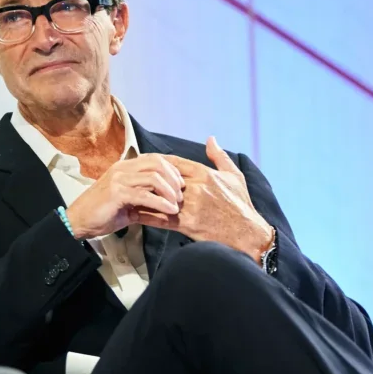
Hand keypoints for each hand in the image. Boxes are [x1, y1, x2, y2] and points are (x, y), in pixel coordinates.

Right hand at [65, 153, 184, 238]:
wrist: (79, 221)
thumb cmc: (103, 212)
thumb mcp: (129, 204)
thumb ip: (148, 201)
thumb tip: (171, 208)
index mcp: (125, 167)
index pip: (155, 158)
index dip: (172, 169)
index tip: (181, 185)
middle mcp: (122, 168)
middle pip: (158, 163)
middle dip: (174, 179)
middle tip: (181, 195)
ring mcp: (119, 179)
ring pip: (154, 177)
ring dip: (170, 191)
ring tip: (176, 204)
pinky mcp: (117, 193)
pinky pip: (145, 195)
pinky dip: (162, 203)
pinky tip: (170, 211)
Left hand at [133, 137, 273, 264]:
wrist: (247, 234)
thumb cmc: (241, 206)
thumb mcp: (234, 177)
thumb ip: (220, 157)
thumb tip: (211, 139)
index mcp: (204, 174)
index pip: (173, 162)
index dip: (157, 162)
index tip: (145, 161)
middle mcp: (194, 188)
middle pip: (161, 178)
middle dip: (145, 177)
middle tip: (129, 175)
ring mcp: (189, 206)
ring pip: (157, 197)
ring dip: (141, 195)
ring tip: (125, 193)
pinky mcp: (185, 223)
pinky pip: (159, 218)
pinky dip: (145, 215)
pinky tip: (133, 213)